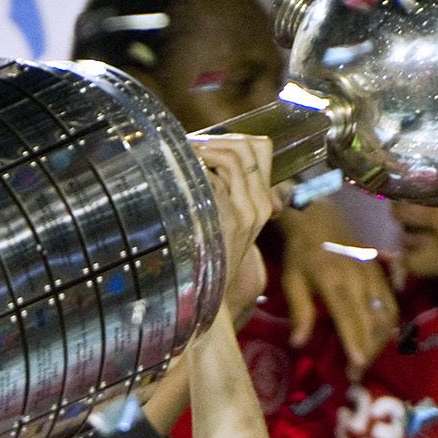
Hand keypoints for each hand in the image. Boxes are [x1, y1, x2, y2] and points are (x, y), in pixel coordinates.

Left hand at [190, 134, 277, 310]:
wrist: (213, 300)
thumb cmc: (212, 261)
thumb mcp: (228, 228)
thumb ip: (228, 199)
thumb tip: (206, 168)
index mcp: (262, 203)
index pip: (261, 148)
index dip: (234, 137)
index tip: (208, 144)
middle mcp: (258, 205)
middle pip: (246, 147)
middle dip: (214, 139)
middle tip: (188, 147)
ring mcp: (244, 212)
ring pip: (232, 157)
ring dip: (202, 150)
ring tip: (181, 158)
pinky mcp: (225, 219)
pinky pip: (212, 178)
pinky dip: (193, 170)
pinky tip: (176, 178)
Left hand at [279, 203, 397, 370]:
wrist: (320, 219)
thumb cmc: (301, 254)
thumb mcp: (291, 281)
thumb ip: (299, 311)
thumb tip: (298, 343)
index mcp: (333, 282)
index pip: (347, 316)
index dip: (354, 341)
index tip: (357, 365)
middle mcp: (358, 280)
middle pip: (370, 321)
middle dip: (367, 351)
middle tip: (356, 374)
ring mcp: (373, 276)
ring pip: (386, 315)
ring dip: (380, 341)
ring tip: (367, 359)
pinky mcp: (381, 274)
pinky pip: (392, 303)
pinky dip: (390, 324)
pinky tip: (382, 338)